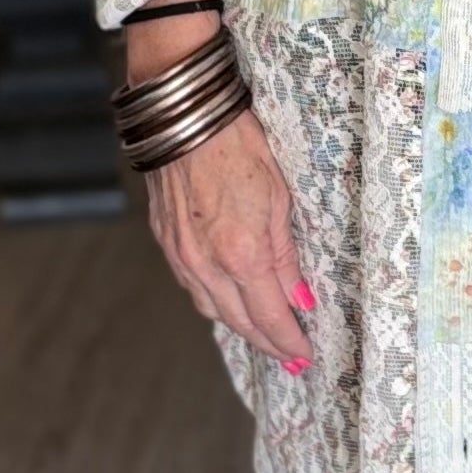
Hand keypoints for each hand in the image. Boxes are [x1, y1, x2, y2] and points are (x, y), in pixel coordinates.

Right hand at [126, 0, 313, 370]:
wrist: (184, 115)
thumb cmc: (239, 145)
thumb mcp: (279, 197)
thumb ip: (286, 256)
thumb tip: (300, 300)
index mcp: (241, 254)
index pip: (269, 317)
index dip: (288, 340)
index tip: (305, 355)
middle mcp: (206, 263)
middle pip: (239, 322)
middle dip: (267, 342)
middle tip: (291, 357)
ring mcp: (181, 254)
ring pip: (211, 307)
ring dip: (240, 325)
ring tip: (263, 334)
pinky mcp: (166, 240)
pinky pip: (192, 285)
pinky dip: (214, 301)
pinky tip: (227, 300)